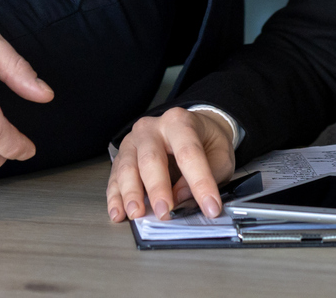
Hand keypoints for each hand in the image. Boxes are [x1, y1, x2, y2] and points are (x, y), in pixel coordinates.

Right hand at [105, 107, 237, 222]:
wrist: (192, 127)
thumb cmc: (206, 142)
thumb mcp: (220, 155)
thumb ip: (209, 174)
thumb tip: (181, 196)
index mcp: (180, 122)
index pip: (189, 153)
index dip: (200, 182)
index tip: (210, 207)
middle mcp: (152, 128)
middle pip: (151, 158)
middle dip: (157, 188)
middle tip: (164, 212)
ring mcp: (134, 141)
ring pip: (127, 168)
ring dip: (131, 194)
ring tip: (137, 214)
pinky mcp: (122, 156)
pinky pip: (115, 178)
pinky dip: (115, 198)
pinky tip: (118, 213)